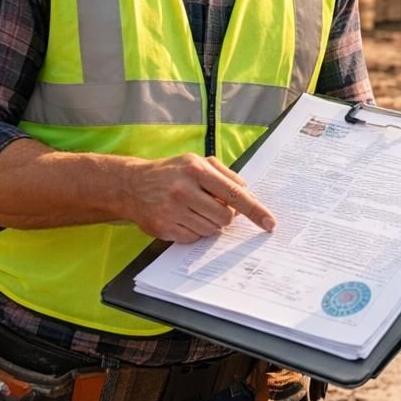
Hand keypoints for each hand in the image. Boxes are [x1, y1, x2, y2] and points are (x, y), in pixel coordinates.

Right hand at [119, 153, 275, 243]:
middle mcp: (184, 190)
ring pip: (210, 230)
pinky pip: (193, 238)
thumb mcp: (196, 162)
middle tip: (211, 207)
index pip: (235, 194)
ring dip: (208, 224)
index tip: (269, 223)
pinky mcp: (163, 227)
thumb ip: (224, 174)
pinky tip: (181, 218)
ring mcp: (172, 210)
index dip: (255, 211)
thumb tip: (247, 193)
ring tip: (192, 210)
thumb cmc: (171, 173)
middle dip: (225, 216)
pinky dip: (193, 231)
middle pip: (225, 217)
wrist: (131, 185)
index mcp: (196, 170)